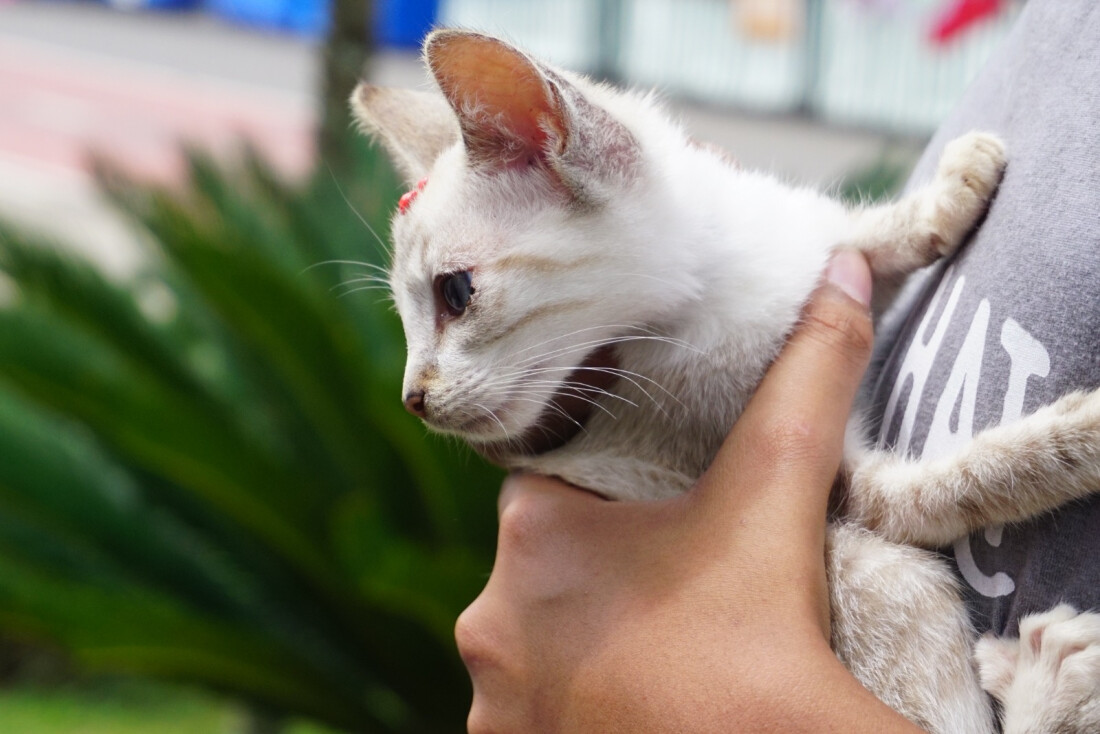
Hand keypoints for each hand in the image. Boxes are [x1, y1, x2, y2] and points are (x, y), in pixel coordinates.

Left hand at [456, 250, 923, 732]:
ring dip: (596, 631)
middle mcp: (490, 620)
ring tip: (671, 637)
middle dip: (609, 557)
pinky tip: (641, 692)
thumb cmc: (756, 645)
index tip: (657, 492)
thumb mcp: (778, 502)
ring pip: (545, 636)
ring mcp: (498, 705)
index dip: (607, 478)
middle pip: (551, 559)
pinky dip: (584, 694)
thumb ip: (808, 382)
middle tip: (682, 567)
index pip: (552, 476)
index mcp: (532, 538)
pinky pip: (542, 707)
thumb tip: (845, 266)